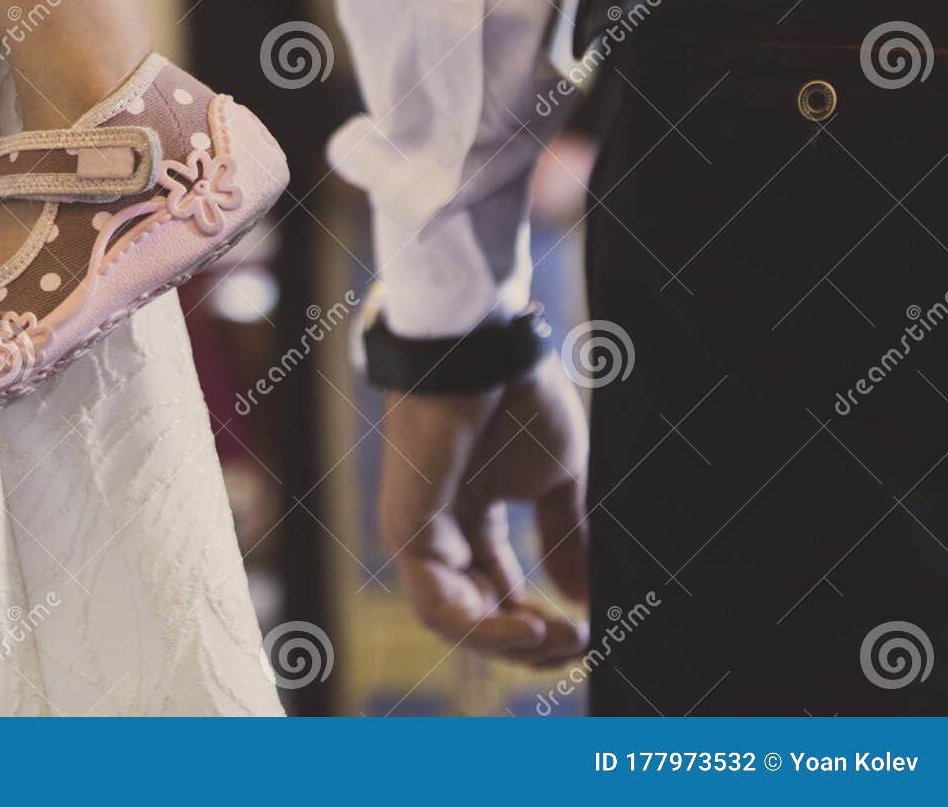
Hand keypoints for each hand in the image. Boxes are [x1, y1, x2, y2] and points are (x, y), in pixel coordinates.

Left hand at [377, 358, 589, 666]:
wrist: (487, 352)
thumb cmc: (519, 397)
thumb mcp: (560, 481)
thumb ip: (567, 540)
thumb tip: (583, 603)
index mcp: (472, 521)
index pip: (499, 597)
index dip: (543, 628)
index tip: (590, 636)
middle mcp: (441, 533)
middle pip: (476, 619)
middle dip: (530, 644)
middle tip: (578, 642)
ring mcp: (418, 532)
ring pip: (453, 621)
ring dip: (509, 643)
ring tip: (558, 637)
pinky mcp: (405, 527)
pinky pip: (435, 602)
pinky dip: (484, 626)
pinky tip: (530, 622)